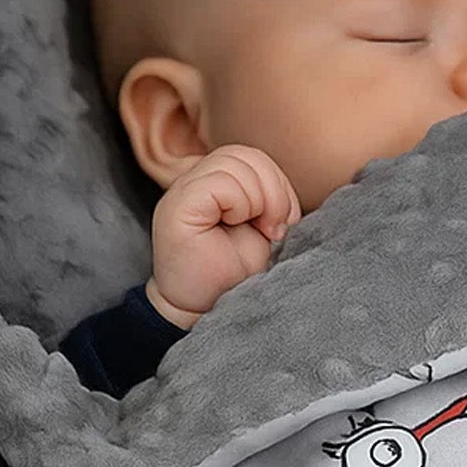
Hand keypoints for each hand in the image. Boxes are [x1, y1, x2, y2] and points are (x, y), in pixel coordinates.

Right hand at [146, 146, 301, 327]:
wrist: (204, 311)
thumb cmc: (235, 275)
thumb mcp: (266, 229)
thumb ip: (272, 198)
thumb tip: (288, 186)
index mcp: (216, 182)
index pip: (254, 158)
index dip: (278, 185)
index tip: (280, 226)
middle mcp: (196, 180)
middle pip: (247, 155)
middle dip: (274, 191)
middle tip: (273, 230)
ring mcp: (183, 190)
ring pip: (234, 162)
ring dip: (259, 198)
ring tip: (257, 230)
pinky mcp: (178, 206)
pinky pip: (219, 182)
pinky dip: (239, 204)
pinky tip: (235, 227)